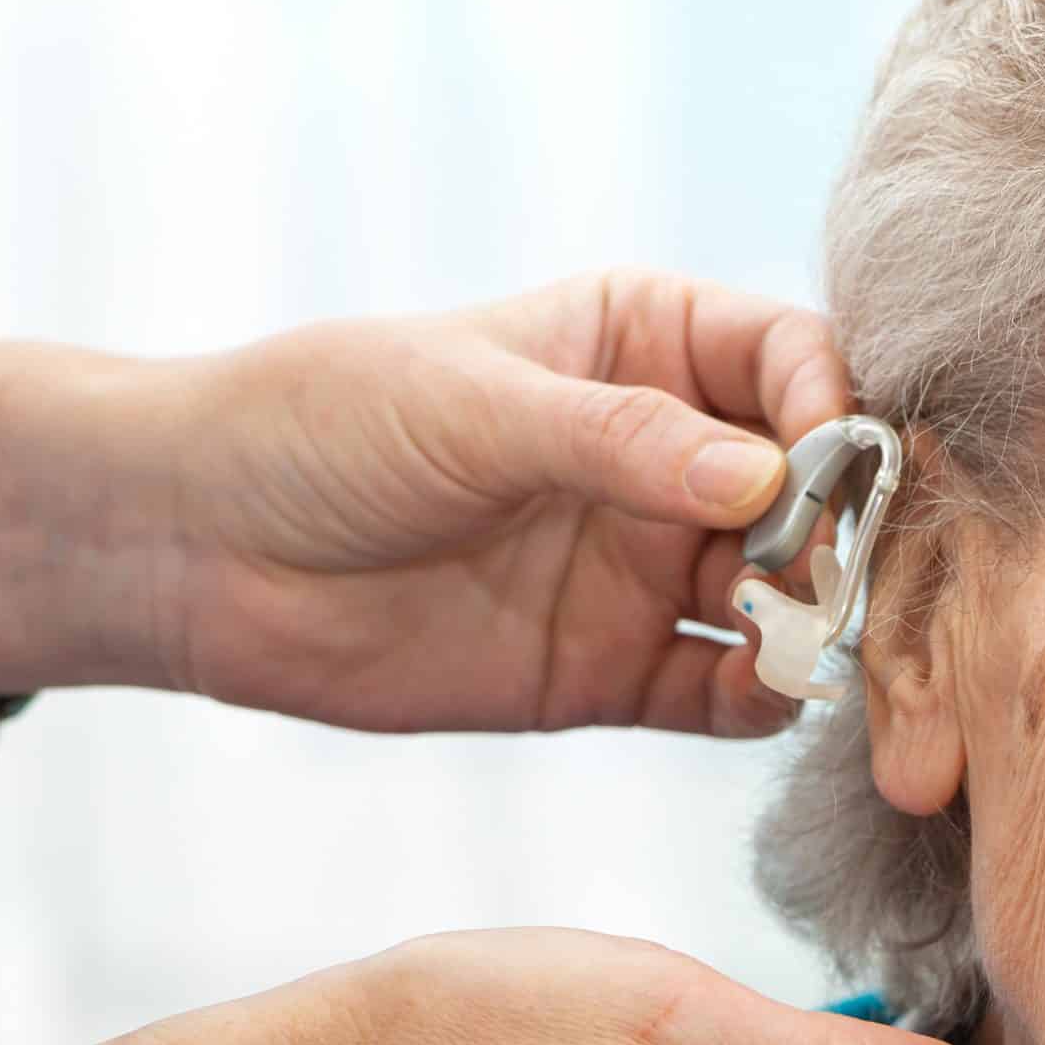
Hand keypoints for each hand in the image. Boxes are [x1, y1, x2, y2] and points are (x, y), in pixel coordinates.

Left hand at [0, 270, 848, 735]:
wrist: (196, 547)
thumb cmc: (323, 424)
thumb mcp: (475, 405)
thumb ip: (624, 442)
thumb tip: (766, 482)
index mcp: (649, 344)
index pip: (793, 361)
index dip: (835, 410)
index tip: (836, 464)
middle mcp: (671, 456)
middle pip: (813, 493)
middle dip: (848, 533)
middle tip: (846, 578)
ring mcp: (649, 566)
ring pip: (787, 596)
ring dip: (818, 621)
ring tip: (810, 643)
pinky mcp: (619, 670)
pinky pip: (726, 691)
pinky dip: (766, 700)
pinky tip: (771, 698)